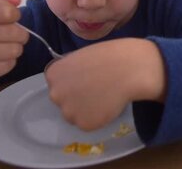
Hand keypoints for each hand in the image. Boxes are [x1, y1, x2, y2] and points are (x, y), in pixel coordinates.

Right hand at [0, 0, 27, 86]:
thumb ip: (1, 1)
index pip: (6, 12)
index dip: (15, 14)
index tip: (11, 18)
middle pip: (14, 32)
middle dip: (20, 33)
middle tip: (12, 35)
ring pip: (14, 49)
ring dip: (15, 48)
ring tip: (5, 47)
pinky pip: (9, 65)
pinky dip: (9, 61)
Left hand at [45, 38, 165, 130]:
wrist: (128, 69)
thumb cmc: (108, 56)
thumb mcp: (81, 58)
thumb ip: (72, 72)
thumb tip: (75, 81)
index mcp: (53, 74)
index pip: (57, 84)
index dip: (72, 84)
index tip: (85, 80)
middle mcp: (55, 94)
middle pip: (63, 101)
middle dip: (76, 99)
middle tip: (95, 91)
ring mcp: (68, 111)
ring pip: (74, 115)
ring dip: (86, 110)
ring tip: (104, 97)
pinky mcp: (84, 124)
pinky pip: (89, 123)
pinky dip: (98, 117)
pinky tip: (109, 105)